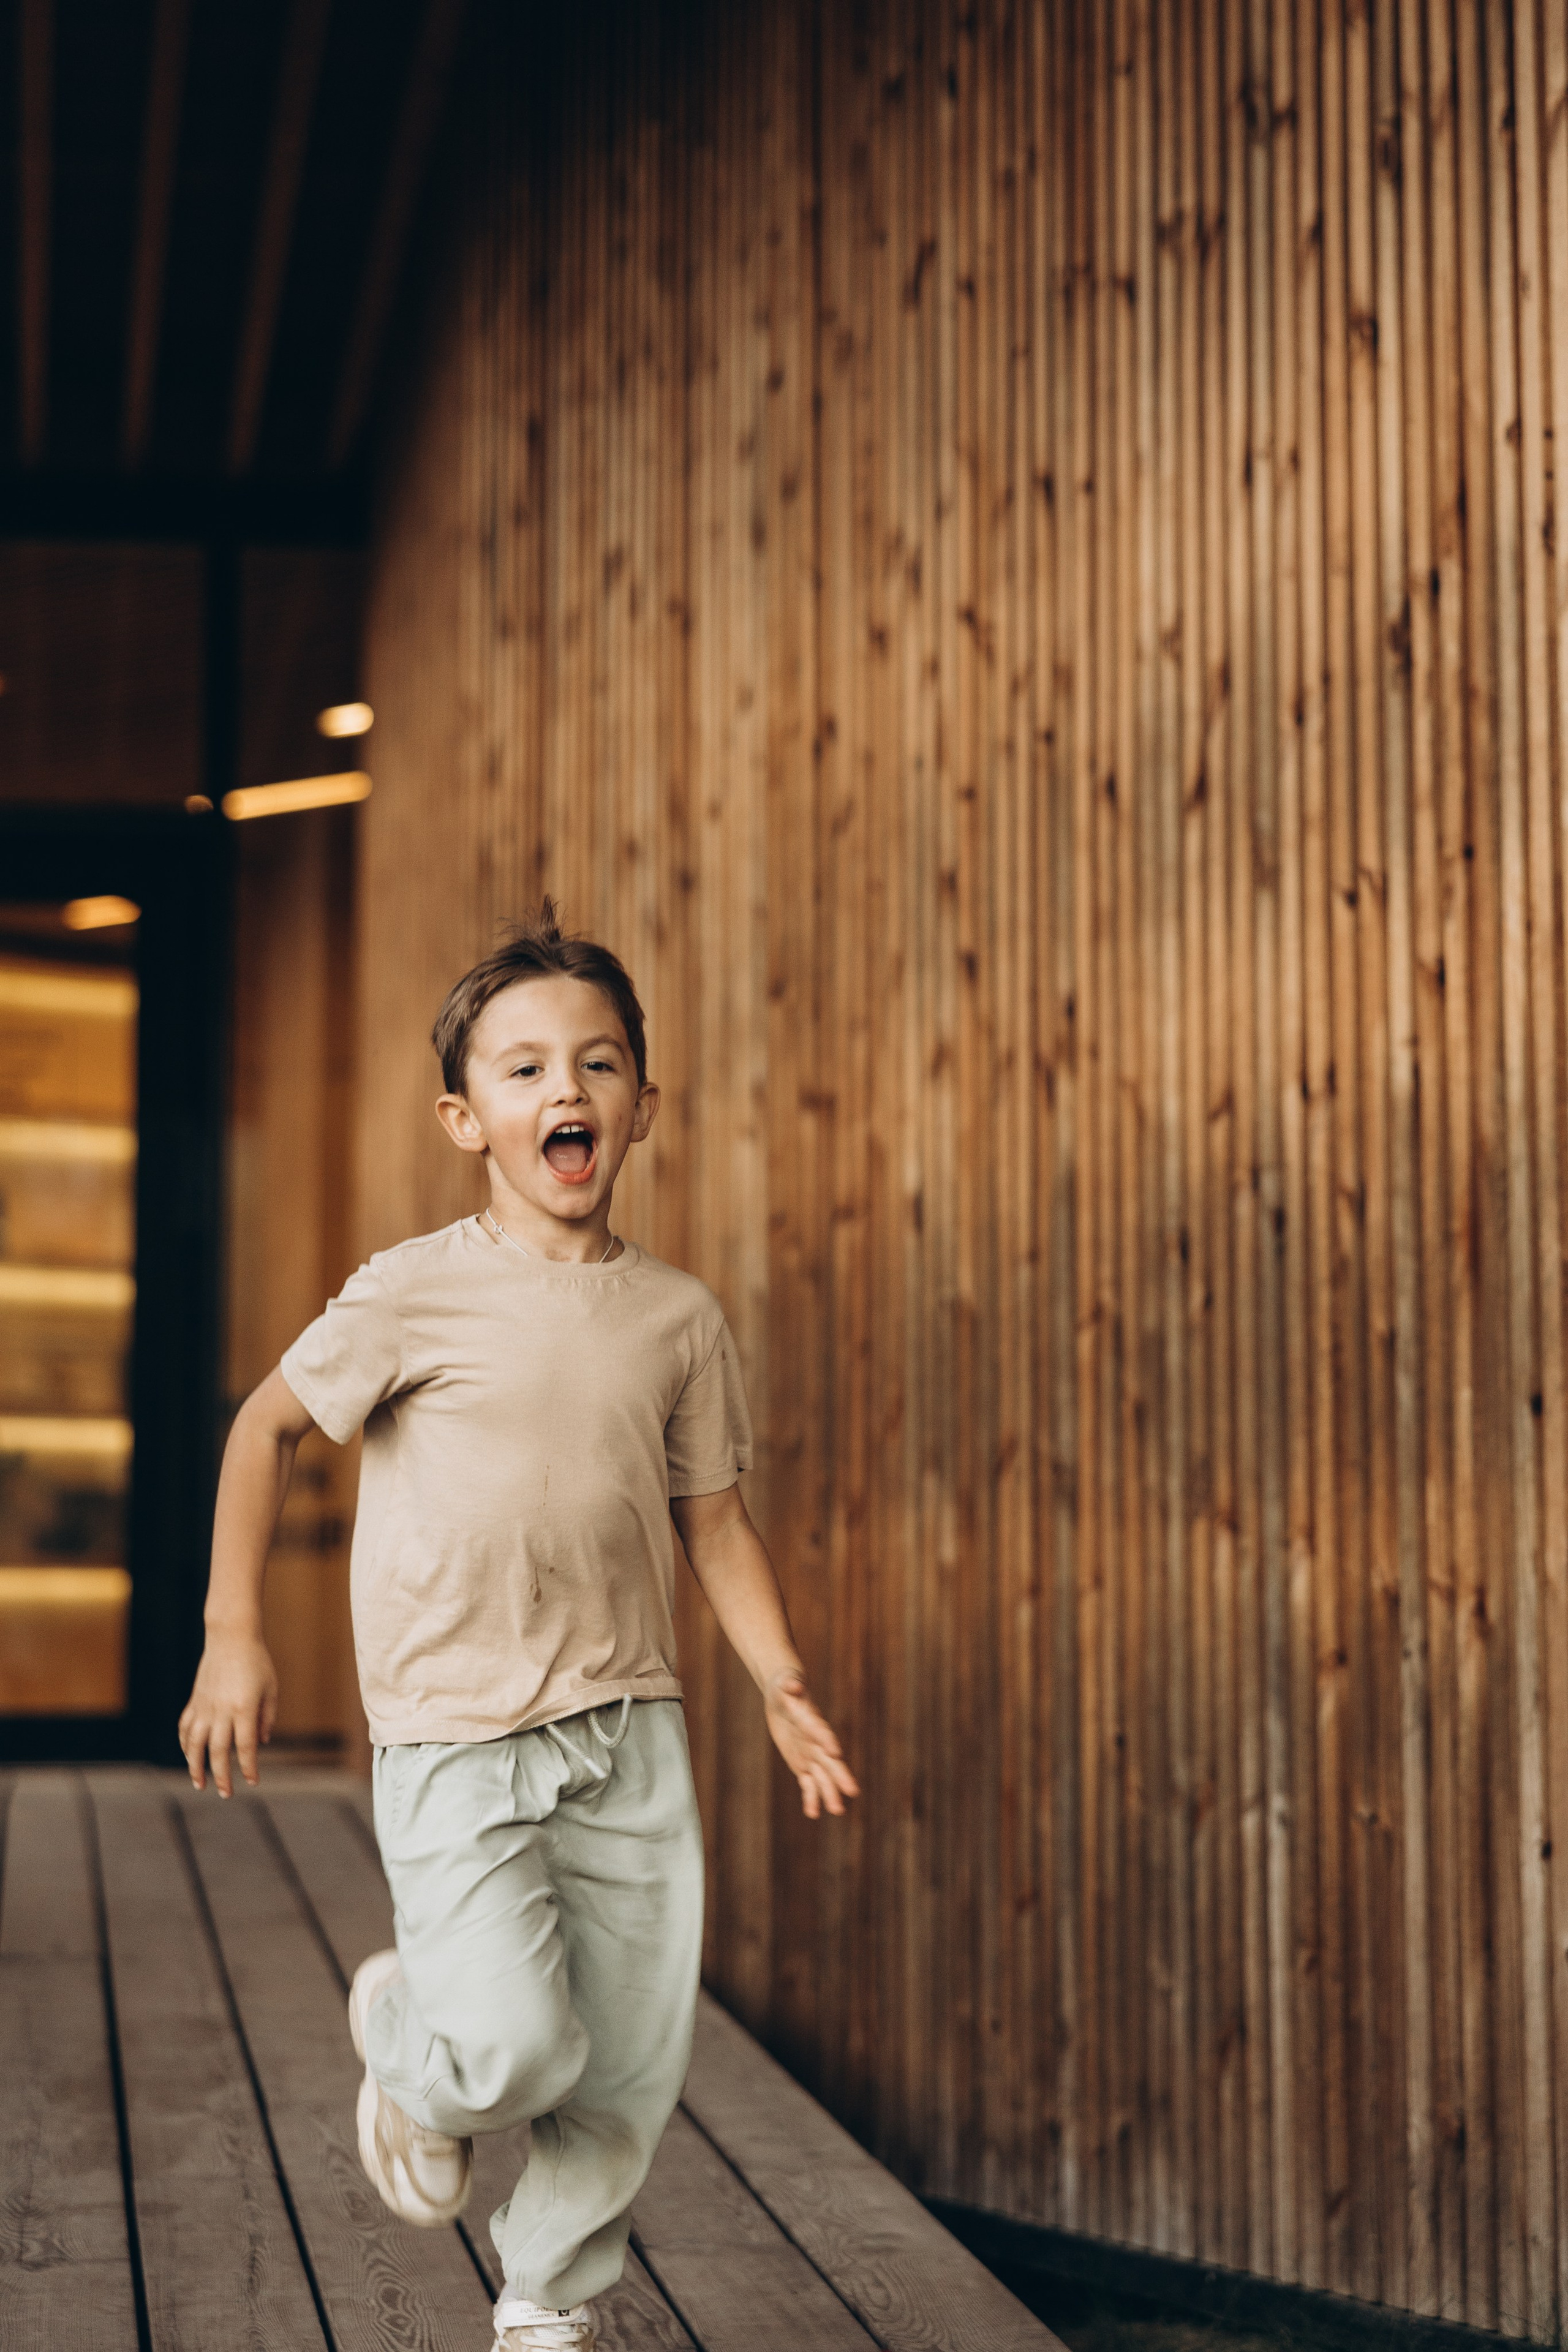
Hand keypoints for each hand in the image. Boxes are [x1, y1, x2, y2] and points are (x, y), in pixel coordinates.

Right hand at [178, 1631, 277, 1795]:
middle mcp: (221, 1710)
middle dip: (222, 1776)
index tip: (252, 1782)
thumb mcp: (271, 1688)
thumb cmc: (257, 1661)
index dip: (249, 1767)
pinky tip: (189, 1756)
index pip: (245, 1747)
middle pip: (218, 1751)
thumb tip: (260, 1743)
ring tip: (199, 1784)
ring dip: (195, 1767)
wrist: (231, 1636)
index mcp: (244, 1708)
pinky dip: (185, 1745)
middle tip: (226, 1794)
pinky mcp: (194, 1700)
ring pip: (195, 1744)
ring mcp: (204, 1706)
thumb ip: (267, 1717)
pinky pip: (185, 1728)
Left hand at [763, 1671, 860, 1818]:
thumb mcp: (785, 1683)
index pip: (820, 1731)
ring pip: (821, 1776)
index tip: (836, 1753)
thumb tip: (794, 1684)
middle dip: (839, 1775)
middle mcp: (816, 1741)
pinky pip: (807, 1783)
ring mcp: (811, 1754)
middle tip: (853, 1790)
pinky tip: (812, 1813)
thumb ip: (791, 1684)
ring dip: (828, 1792)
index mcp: (812, 1720)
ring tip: (837, 1810)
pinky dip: (810, 1797)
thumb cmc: (785, 1686)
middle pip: (829, 1760)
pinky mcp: (801, 1764)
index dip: (827, 1740)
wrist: (784, 1697)